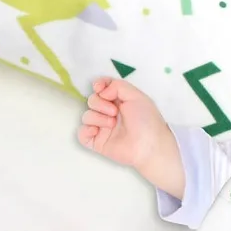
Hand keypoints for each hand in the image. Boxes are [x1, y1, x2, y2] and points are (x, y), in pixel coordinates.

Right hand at [77, 77, 184, 196]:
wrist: (148, 145)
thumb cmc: (147, 120)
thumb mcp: (137, 96)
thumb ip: (118, 86)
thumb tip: (102, 91)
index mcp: (120, 100)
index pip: (103, 88)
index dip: (98, 85)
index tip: (99, 87)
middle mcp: (110, 112)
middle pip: (92, 100)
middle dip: (99, 103)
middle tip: (114, 112)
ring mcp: (103, 127)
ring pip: (86, 116)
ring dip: (98, 118)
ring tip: (112, 124)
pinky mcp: (97, 141)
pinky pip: (81, 133)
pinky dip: (86, 130)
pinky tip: (97, 131)